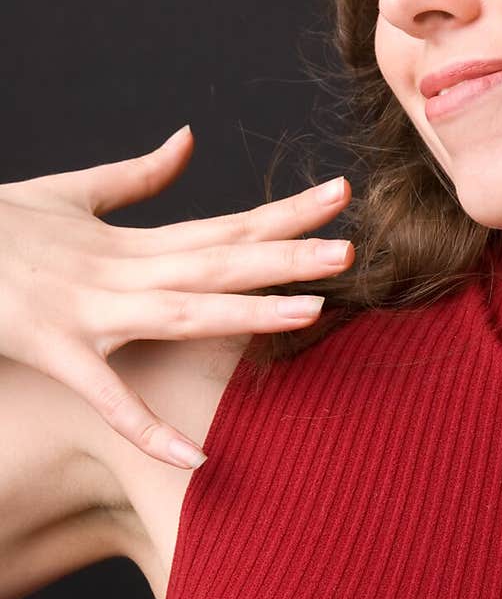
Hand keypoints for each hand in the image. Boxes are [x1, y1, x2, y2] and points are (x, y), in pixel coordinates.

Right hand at [0, 126, 352, 468]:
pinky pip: (108, 398)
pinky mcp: (53, 348)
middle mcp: (121, 272)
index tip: (339, 197)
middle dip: (285, 258)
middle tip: (350, 250)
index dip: (283, 214)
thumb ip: (138, 175)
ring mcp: (90, 310)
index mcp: (131, 241)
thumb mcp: (71, 191)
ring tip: (312, 311)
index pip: (224, 225)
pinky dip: (149, 429)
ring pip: (182, 313)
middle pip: (218, 263)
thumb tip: (188, 140)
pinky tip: (195, 458)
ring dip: (247, 313)